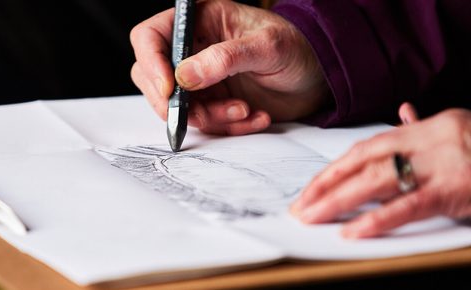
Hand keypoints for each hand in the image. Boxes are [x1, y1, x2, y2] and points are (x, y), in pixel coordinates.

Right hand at [130, 0, 328, 134]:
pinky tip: (256, 117)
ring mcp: (200, 78)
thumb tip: (185, 76)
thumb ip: (226, 58)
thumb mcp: (267, 47)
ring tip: (245, 111)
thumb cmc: (298, 47)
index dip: (152, 63)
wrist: (320, 76)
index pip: (150, 37)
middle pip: (151, 77)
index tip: (170, 90)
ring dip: (210, 117)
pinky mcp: (213, 103)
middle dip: (177, 102)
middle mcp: (192, 48)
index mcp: (199, 20)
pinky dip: (228, 127)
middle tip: (204, 112)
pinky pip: (203, 123)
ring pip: (177, 107)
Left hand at [291, 104, 470, 238]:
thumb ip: (424, 128)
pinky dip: (376, 220)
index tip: (312, 185)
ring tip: (314, 216)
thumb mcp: (458, 130)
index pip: (368, 146)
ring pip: (377, 181)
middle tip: (302, 205)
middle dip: (327, 184)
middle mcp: (428, 142)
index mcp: (426, 128)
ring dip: (339, 200)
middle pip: (364, 162)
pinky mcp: (453, 191)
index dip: (336, 167)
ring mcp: (440, 165)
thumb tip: (402, 113)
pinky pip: (407, 207)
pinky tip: (352, 230)